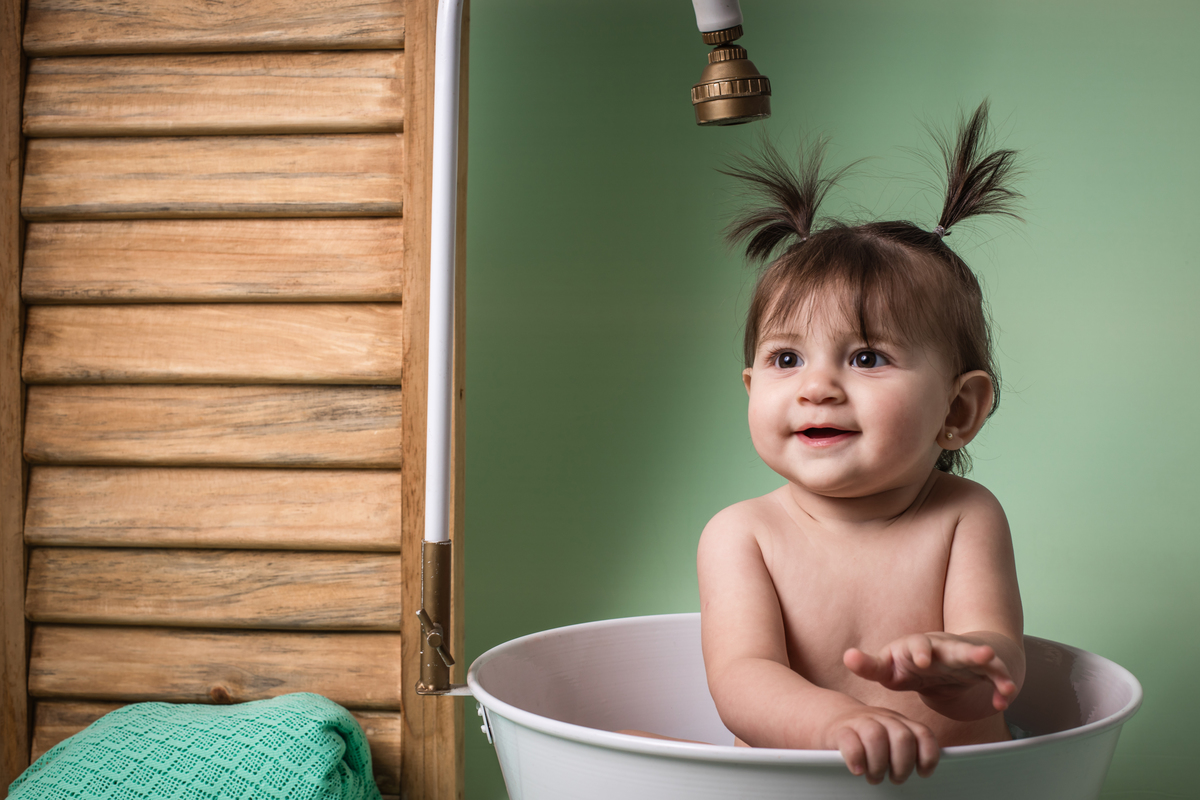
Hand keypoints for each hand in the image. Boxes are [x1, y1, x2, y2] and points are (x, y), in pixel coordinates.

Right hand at [823, 705, 938, 784]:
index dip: (928, 756)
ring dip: (879, 764)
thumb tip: (923, 778)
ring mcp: (860, 721)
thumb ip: (905, 751)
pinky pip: (850, 741)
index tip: (922, 774)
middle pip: (902, 737)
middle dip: (902, 765)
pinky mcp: (839, 729)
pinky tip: (858, 771)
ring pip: (876, 736)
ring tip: (875, 777)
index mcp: (899, 722)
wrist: (831, 717)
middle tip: (895, 779)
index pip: (923, 734)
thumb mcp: (889, 739)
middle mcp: (883, 719)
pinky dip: (856, 759)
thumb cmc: (866, 739)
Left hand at [843, 632, 1017, 711]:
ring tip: (1005, 679)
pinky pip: (993, 677)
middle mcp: (943, 648)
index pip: (918, 644)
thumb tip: (848, 657)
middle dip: (969, 650)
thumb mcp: (888, 669)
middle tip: (984, 653)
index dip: (919, 651)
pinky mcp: (979, 670)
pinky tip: (1003, 702)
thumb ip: (869, 666)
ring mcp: (963, 657)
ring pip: (980, 658)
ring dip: (993, 666)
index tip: (922, 660)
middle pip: (956, 647)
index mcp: (917, 647)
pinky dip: (1000, 687)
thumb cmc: (906, 666)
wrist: (935, 664)